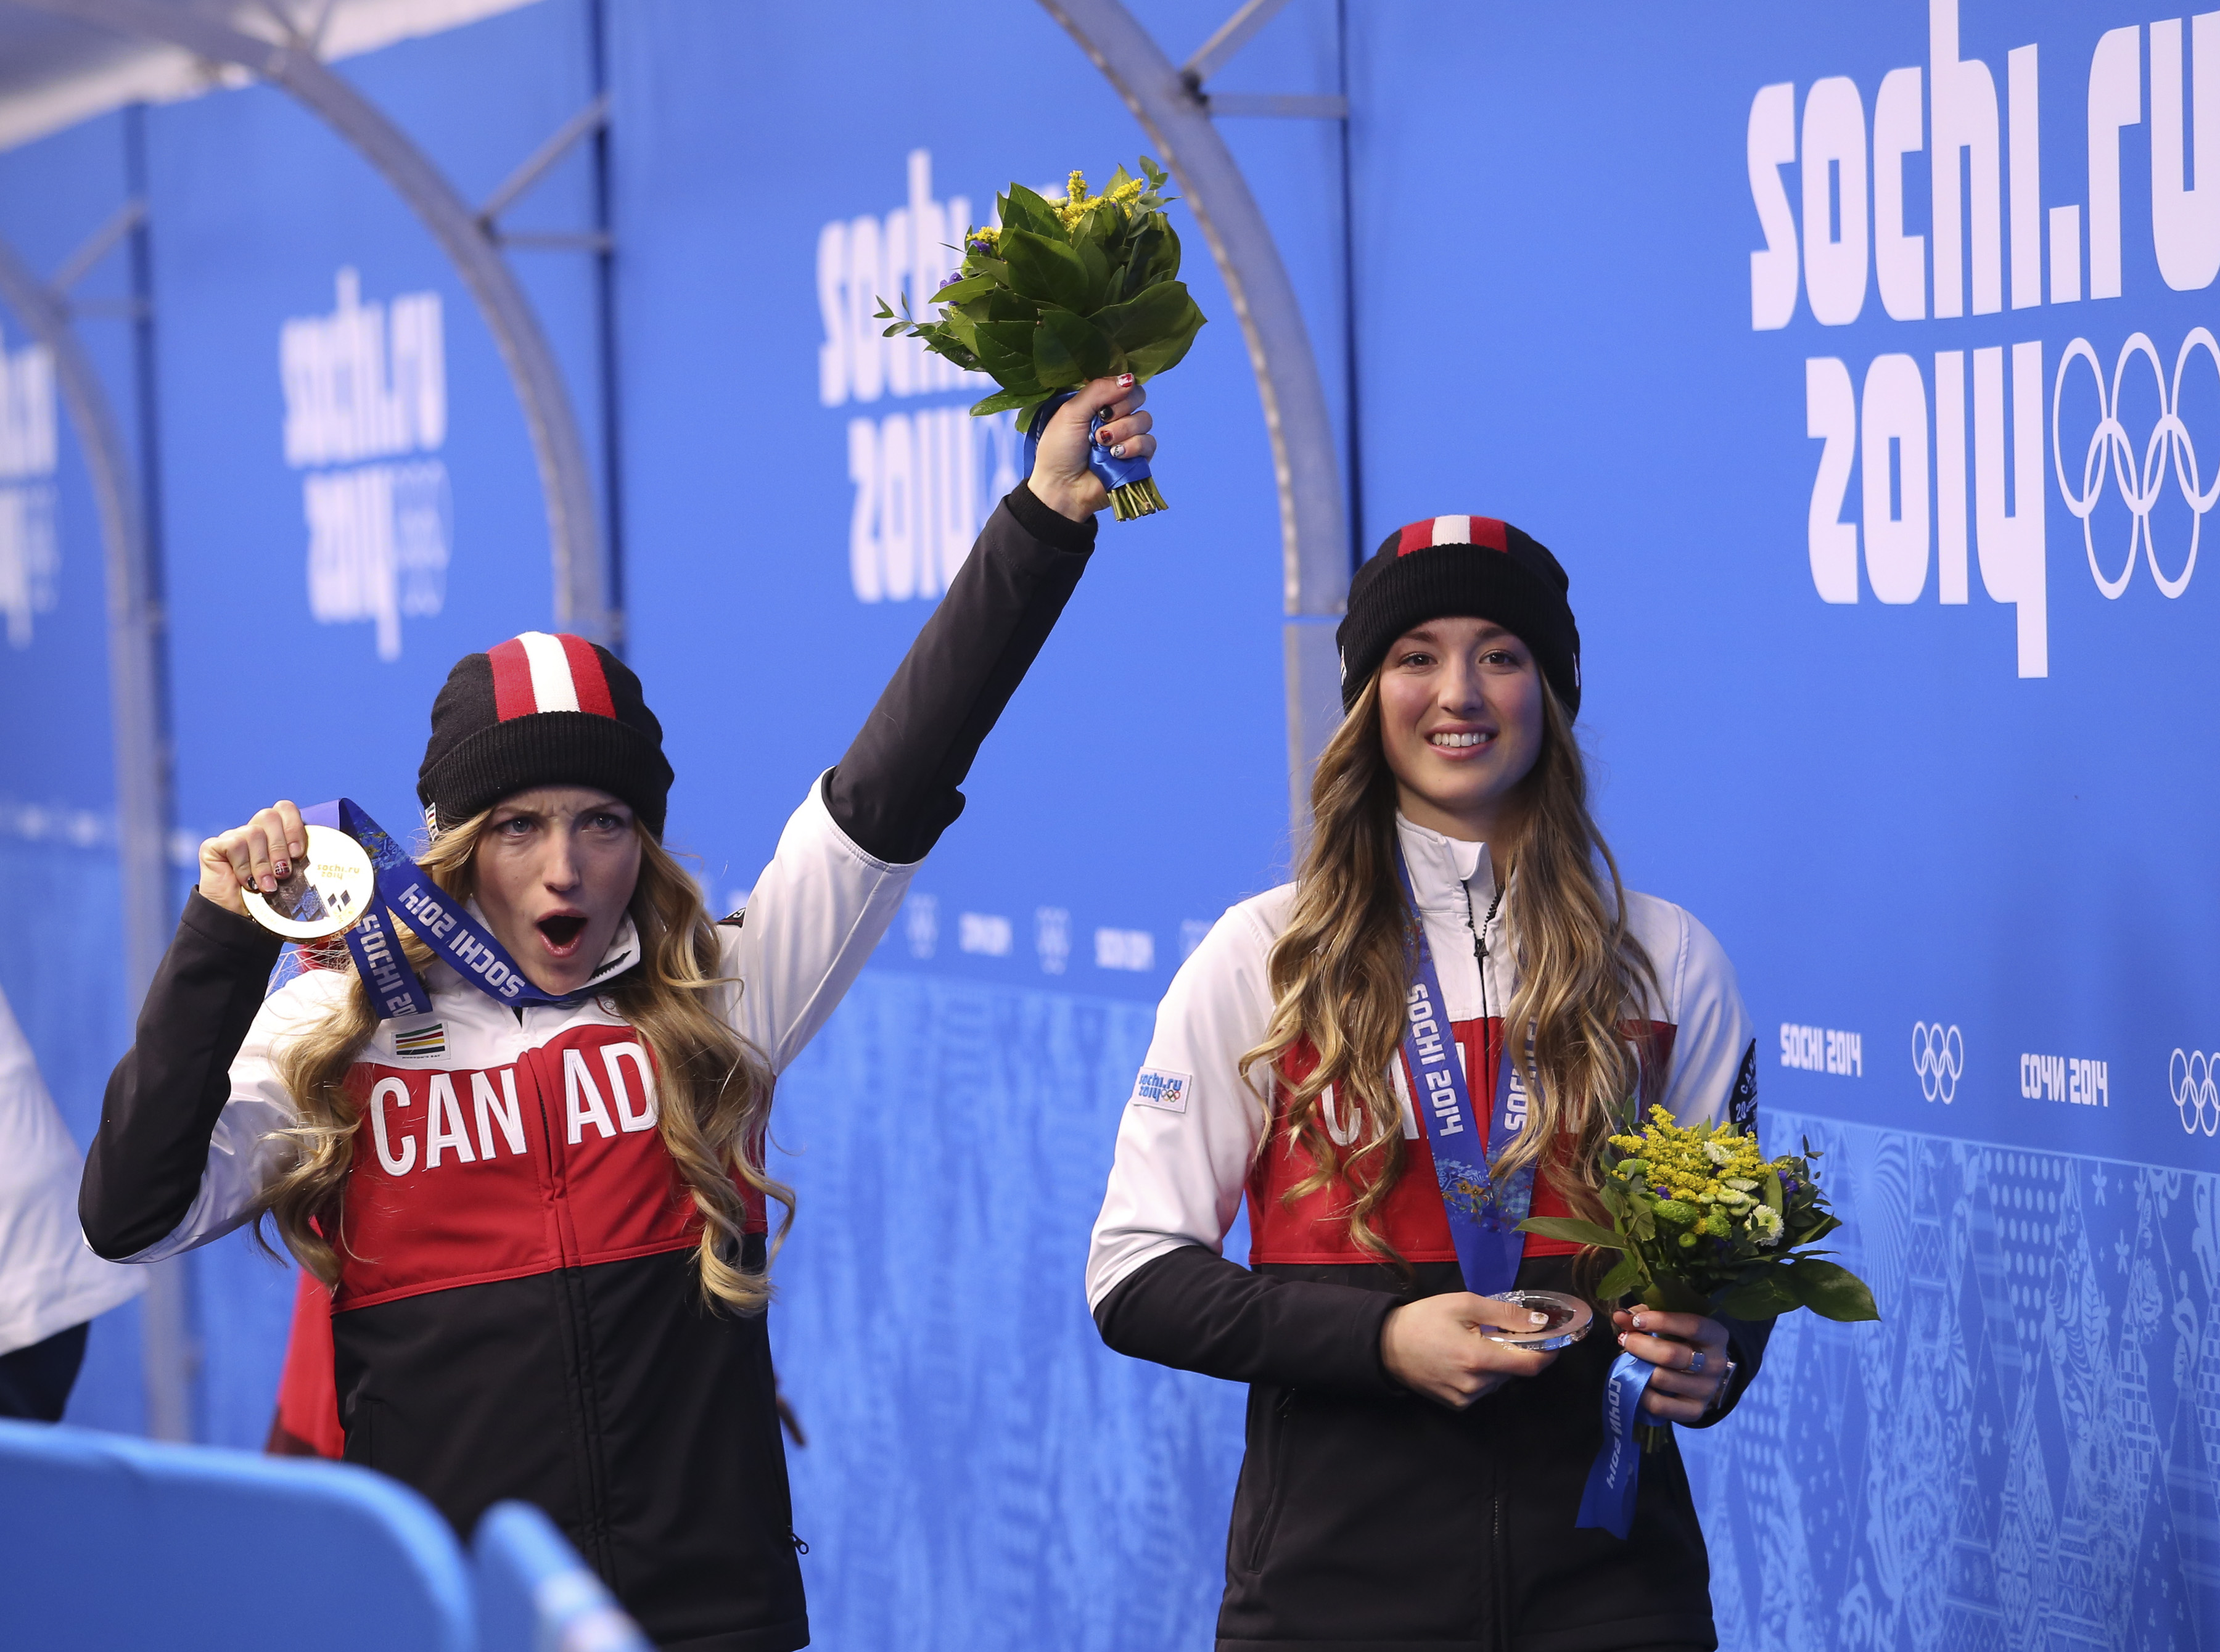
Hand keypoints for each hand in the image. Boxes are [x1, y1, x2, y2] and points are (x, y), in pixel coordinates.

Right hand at [199, 801, 306, 916]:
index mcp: (274, 833)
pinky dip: (244, 867)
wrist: (238, 921)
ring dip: (263, 864)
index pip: (285, 809)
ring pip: (253, 833)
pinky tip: (247, 883)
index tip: (298, 853)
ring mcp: (233, 837)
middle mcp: (253, 831)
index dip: (293, 826)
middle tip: (283, 873)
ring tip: (267, 886)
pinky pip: (234, 844)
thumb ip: (299, 862)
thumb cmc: (268, 901)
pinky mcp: (214, 846)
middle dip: (280, 847)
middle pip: (269, 816)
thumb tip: (324, 859)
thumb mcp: (291, 879)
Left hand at [1026, 374, 1156, 520]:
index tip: (1105, 401)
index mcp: (1099, 403)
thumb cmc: (1059, 449)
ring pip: (1145, 419)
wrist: (1062, 487)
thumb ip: (1098, 390)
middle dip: (1121, 408)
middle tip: (1101, 421)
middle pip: (1138, 397)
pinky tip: (1116, 455)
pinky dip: (1133, 447)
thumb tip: (1129, 378)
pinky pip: (1149, 443)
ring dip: (1123, 430)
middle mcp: (1116, 417)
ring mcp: (1128, 438)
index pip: (1123, 383)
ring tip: (1103, 443)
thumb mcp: (1071, 412)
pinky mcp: (1137, 459)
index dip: (1119, 388)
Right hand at [1380, 1291, 1559, 1408]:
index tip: (1551, 1339)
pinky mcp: (1457, 1405)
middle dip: (1513, 1351)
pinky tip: (1462, 1359)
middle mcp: (1476, 1385)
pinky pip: (1483, 1389)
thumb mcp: (1464, 1304)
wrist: (1385, 1345)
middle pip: (1514, 1370)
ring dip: (1496, 1363)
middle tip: (1496, 1331)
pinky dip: (1482, 1374)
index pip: (1530, 1365)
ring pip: (1499, 1380)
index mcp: (1479, 1359)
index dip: (1547, 1353)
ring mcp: (1466, 1398)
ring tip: (1473, 1343)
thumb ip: (1505, 1314)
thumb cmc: (1424, 1319)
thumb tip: (1539, 1322)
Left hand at [1611, 1305, 1732, 1421]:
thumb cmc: (1682, 1340)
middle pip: (1672, 1355)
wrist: (1701, 1374)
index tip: (1636, 1321)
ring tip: (1629, 1358)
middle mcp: (1716, 1364)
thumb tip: (1620, 1317)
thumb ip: (1645, 1315)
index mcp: (1715, 1336)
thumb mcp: (1670, 1322)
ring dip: (1637, 1367)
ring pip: (1662, 1379)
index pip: (1692, 1326)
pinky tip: (1636, 1379)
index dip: (1661, 1321)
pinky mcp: (1694, 1411)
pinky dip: (1641, 1392)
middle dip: (1640, 1345)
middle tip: (1624, 1339)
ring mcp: (1706, 1390)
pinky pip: (1659, 1405)